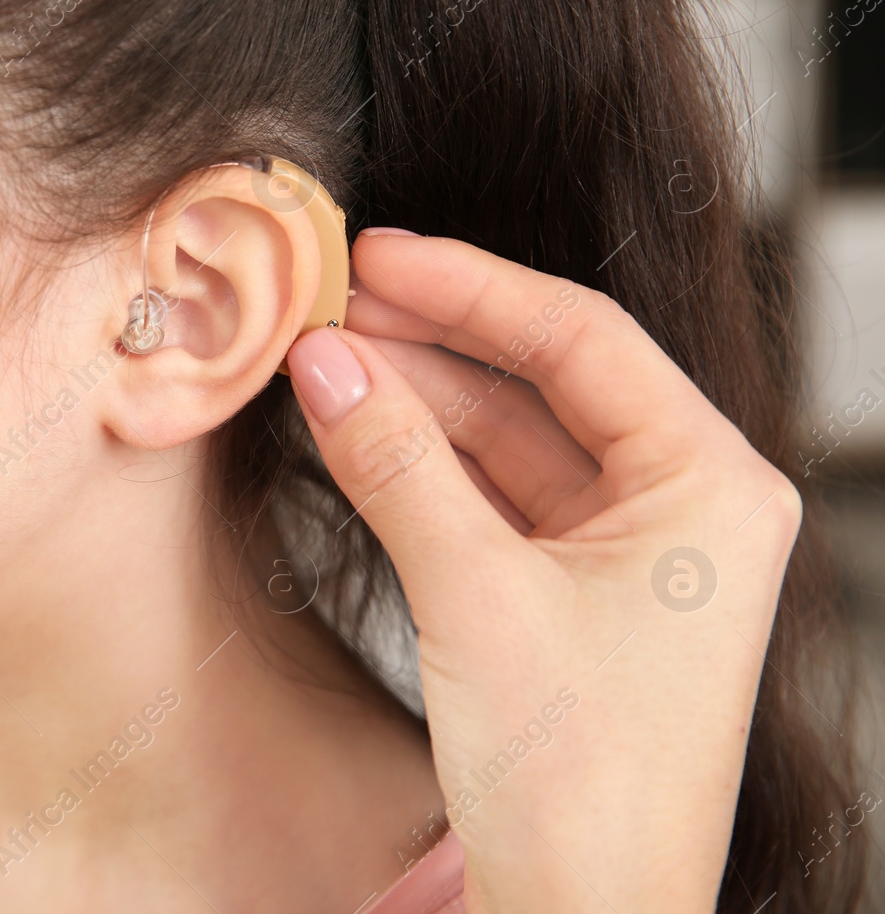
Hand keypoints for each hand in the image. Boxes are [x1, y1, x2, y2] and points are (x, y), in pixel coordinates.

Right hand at [284, 230, 798, 912]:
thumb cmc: (581, 783)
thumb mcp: (475, 596)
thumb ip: (397, 464)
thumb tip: (324, 359)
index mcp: (711, 487)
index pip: (582, 341)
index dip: (471, 286)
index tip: (378, 255)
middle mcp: (681, 506)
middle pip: (544, 382)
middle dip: (435, 341)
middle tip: (334, 302)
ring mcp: (626, 551)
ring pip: (510, 438)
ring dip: (418, 400)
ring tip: (326, 360)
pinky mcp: (572, 593)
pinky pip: (492, 497)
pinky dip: (423, 464)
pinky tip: (358, 428)